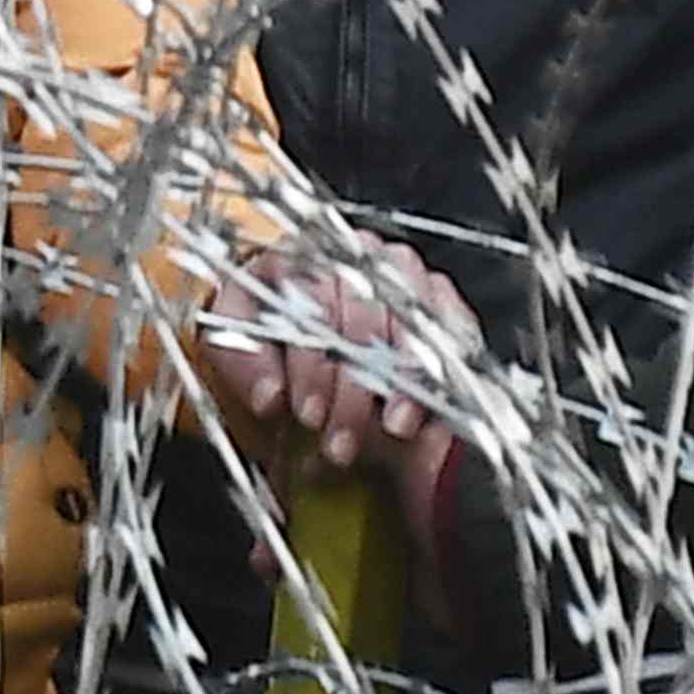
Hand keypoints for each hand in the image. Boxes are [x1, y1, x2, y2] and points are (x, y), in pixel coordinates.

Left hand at [202, 238, 480, 478]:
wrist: (311, 349)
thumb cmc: (274, 342)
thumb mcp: (240, 346)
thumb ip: (246, 366)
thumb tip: (268, 395)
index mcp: (299, 255)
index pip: (311, 303)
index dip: (311, 366)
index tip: (307, 413)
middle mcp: (356, 256)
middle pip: (363, 319)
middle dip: (352, 389)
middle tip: (342, 438)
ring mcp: (406, 275)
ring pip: (411, 329)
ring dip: (403, 387)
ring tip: (391, 430)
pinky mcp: (445, 301)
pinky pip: (454, 336)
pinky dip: (441, 378)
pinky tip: (426, 412)